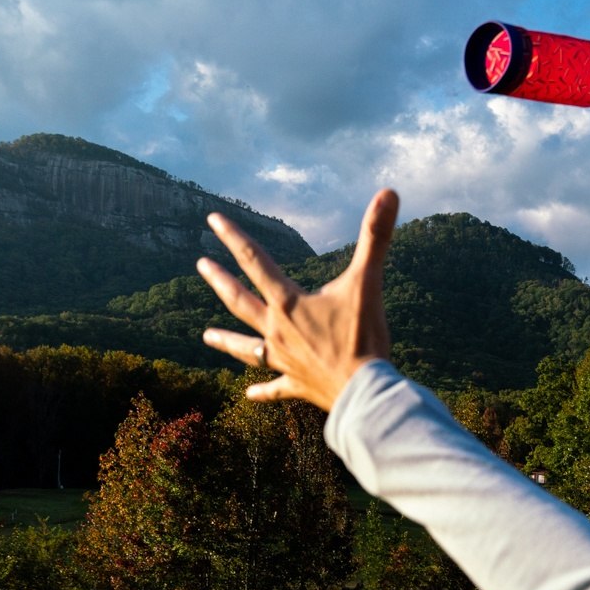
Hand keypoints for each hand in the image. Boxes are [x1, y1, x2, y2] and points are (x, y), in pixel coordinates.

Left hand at [197, 188, 398, 410]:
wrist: (364, 393)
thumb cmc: (363, 337)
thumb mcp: (368, 282)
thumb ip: (375, 237)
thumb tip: (388, 193)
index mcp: (288, 302)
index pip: (255, 260)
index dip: (234, 237)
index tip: (212, 219)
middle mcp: (277, 330)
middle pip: (240, 300)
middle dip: (220, 280)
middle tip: (201, 264)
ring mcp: (284, 359)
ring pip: (247, 348)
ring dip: (226, 341)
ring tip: (206, 336)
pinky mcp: (297, 384)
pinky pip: (274, 388)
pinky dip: (262, 392)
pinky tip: (248, 396)